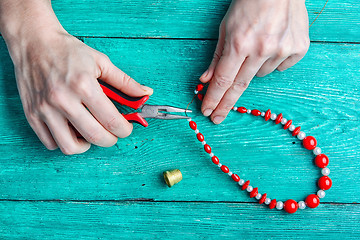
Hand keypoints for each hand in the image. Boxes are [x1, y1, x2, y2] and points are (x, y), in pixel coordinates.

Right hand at [10, 32, 151, 154]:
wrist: (34, 42)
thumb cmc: (68, 51)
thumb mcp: (101, 62)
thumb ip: (125, 82)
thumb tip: (146, 93)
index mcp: (84, 85)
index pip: (112, 120)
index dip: (125, 129)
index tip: (126, 128)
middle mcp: (63, 99)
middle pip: (95, 137)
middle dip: (110, 140)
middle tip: (112, 134)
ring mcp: (45, 109)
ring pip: (70, 147)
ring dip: (87, 146)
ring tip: (91, 134)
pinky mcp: (32, 114)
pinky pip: (51, 143)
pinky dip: (65, 143)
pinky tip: (72, 131)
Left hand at [199, 0, 309, 123]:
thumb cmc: (249, 3)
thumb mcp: (225, 27)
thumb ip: (217, 56)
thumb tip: (206, 80)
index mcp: (240, 43)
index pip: (223, 80)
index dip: (214, 98)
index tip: (208, 112)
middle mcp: (261, 49)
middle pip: (240, 86)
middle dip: (226, 103)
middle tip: (218, 117)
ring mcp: (282, 49)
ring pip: (260, 75)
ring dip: (253, 67)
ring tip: (256, 45)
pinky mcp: (299, 48)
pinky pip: (281, 67)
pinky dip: (273, 60)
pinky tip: (273, 44)